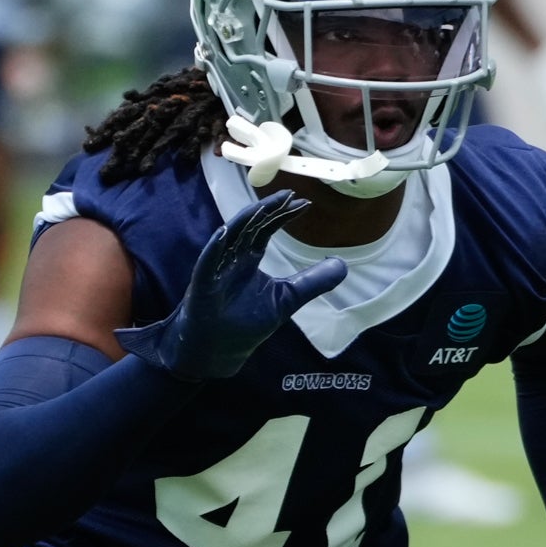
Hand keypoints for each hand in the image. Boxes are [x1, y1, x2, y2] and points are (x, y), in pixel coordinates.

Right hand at [115, 192, 343, 381]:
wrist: (220, 351)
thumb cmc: (246, 322)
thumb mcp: (288, 298)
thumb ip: (313, 282)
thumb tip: (343, 265)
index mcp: (249, 257)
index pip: (266, 228)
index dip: (283, 215)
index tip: (304, 203)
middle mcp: (232, 257)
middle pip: (250, 226)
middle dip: (268, 210)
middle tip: (290, 195)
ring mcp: (216, 268)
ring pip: (229, 237)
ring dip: (244, 221)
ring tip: (263, 206)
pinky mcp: (202, 284)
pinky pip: (208, 262)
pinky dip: (215, 247)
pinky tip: (224, 232)